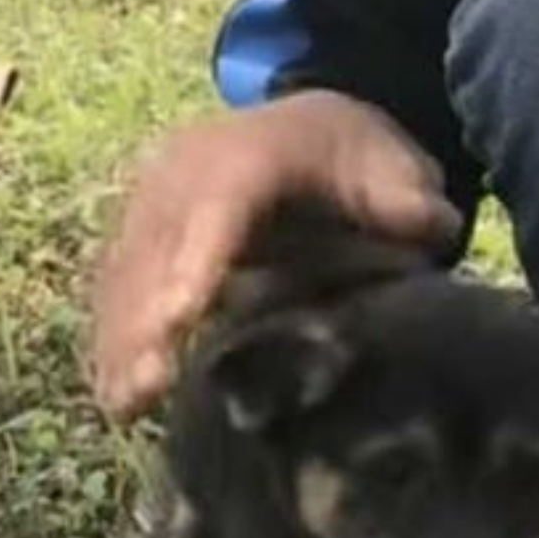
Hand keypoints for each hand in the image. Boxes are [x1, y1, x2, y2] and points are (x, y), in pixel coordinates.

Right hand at [90, 90, 462, 419]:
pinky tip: (113, 394)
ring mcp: (150, 202)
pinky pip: (114, 287)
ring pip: (124, 274)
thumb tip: (427, 226)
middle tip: (140, 391)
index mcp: (249, 151)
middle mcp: (183, 171)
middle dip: (141, 322)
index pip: (217, 208)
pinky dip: (111, 339)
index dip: (194, 264)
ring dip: (118, 342)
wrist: (305, 129)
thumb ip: (408, 199)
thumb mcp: (393, 167)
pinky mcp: (134, 234)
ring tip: (120, 407)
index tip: (177, 320)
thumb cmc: (350, 159)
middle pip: (155, 249)